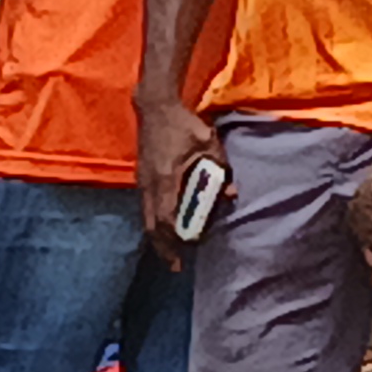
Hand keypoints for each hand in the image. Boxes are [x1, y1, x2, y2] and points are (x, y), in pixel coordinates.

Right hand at [137, 95, 221, 261]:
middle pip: (151, 224)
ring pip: (145, 218)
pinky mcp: (141, 178)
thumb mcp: (208, 142)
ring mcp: (142, 181)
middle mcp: (149, 183)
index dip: (177, 235)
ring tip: (169, 255)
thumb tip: (231, 195)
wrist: (154, 106)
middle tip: (175, 266)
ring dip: (157, 238)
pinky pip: (145, 209)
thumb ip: (220, 167)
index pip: (167, 215)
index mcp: (165, 176)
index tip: (190, 246)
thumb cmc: (183, 123)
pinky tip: (162, 231)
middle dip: (163, 247)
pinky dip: (153, 224)